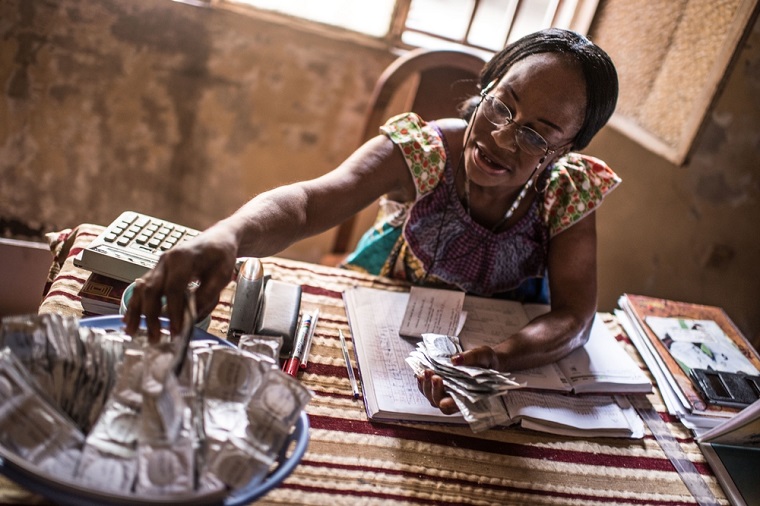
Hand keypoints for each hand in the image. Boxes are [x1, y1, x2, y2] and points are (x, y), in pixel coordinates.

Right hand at [123, 226, 237, 340]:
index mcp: (184, 258)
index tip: (176, 330)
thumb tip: (191, 315)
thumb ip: (207, 294)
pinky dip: (134, 304)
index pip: (174, 288)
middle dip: (151, 316)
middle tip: (155, 337)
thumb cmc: (221, 255)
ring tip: (132, 333)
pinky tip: (129, 320)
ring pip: (141, 289)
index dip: (173, 310)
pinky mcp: (156, 272)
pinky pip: (141, 288)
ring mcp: (159, 265)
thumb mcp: (222, 274)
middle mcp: (166, 260)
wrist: (217, 239)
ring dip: (136, 312)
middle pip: (152, 290)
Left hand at [416, 345, 499, 414]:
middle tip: (433, 375)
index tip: (444, 401)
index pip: (460, 404)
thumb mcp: (484, 354)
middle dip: (435, 391)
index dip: (451, 405)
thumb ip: (472, 357)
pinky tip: (421, 374)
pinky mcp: (440, 387)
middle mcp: (458, 397)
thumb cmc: (486, 361)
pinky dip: (423, 383)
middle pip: (442, 403)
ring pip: (433, 398)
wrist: (483, 361)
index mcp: (472, 394)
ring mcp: (447, 393)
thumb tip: (455, 360)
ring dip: (426, 386)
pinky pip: (428, 390)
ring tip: (426, 372)